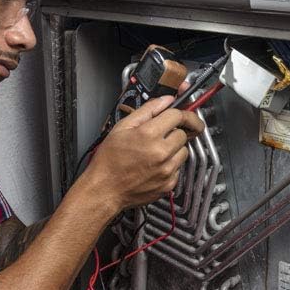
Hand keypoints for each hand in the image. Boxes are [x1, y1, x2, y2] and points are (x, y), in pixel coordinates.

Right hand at [83, 95, 204, 211]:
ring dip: (174, 148)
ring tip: (156, 151)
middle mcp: (161, 153)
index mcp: (149, 135)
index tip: (181, 114)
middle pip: (183, 133)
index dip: (180, 112)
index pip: (178, 115)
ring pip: (184, 151)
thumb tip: (165, 100)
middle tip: (161, 135)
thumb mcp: (122, 127)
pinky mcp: (169, 184)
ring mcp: (167, 170)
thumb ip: (148, 110)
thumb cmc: (110, 160)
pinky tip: (155, 164)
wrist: (105, 189)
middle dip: (174, 131)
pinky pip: (179, 168)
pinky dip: (171, 164)